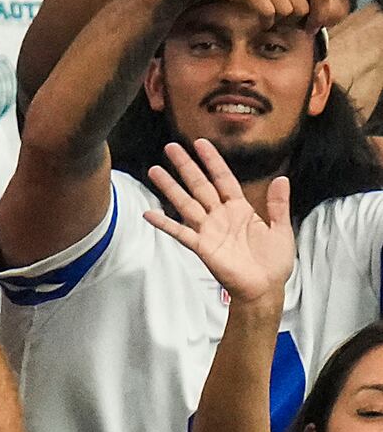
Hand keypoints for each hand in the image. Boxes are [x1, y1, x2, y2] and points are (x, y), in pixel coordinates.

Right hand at [142, 137, 294, 309]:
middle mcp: (220, 216)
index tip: (201, 143)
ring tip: (154, 170)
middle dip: (185, 165)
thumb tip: (281, 178)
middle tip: (171, 147)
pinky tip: (149, 214)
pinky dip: (164, 224)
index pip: (223, 178)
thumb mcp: (281, 228)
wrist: (265, 287)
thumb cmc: (273, 262)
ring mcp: (208, 231)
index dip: (212, 160)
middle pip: (199, 185)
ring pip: (185, 203)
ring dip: (169, 187)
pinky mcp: (202, 247)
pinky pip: (180, 233)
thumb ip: (277, 204)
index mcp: (240, 209)